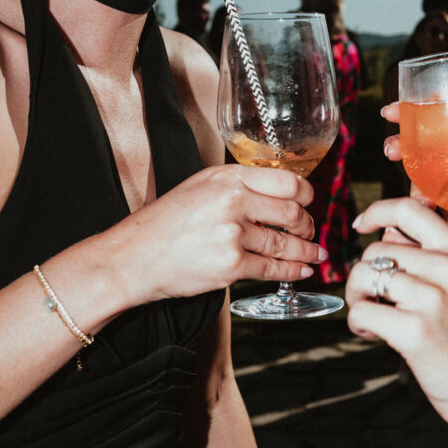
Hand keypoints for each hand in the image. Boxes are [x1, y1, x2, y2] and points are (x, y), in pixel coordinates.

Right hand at [101, 164, 324, 304]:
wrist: (132, 257)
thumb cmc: (163, 224)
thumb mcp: (200, 187)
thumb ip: (236, 185)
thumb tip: (276, 193)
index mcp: (227, 177)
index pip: (286, 180)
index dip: (305, 194)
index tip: (309, 202)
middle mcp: (233, 201)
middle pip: (292, 212)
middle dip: (308, 225)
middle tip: (310, 231)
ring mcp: (233, 234)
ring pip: (285, 242)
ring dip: (306, 250)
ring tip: (315, 253)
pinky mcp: (231, 266)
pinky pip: (273, 268)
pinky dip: (293, 271)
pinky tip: (302, 270)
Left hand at [346, 197, 447, 431]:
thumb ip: (434, 258)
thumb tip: (388, 237)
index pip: (408, 209)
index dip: (377, 212)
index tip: (363, 224)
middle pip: (376, 250)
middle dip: (365, 275)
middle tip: (375, 299)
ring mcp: (432, 299)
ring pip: (363, 276)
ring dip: (358, 297)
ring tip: (374, 317)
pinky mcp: (415, 331)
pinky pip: (362, 311)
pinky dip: (358, 323)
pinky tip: (374, 334)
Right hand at [382, 101, 447, 251]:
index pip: (434, 116)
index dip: (409, 110)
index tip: (392, 111)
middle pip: (416, 144)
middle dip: (398, 145)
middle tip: (392, 150)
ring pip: (419, 176)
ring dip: (413, 185)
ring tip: (422, 198)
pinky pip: (434, 205)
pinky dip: (436, 211)